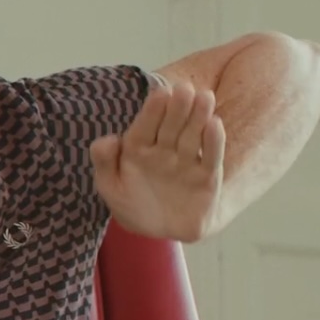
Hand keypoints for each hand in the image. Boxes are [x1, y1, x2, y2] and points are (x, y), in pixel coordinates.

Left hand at [90, 79, 226, 241]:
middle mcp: (164, 151)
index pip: (145, 127)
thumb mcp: (110, 186)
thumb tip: (106, 140)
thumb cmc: (131, 204)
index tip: (160, 93)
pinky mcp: (206, 177)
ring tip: (205, 97)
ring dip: (198, 117)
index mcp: (137, 148)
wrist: (160, 230)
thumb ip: (104, 162)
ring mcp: (186, 162)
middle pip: (171, 126)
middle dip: (177, 108)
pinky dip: (213, 142)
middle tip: (185, 88)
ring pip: (192, 136)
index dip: (152, 111)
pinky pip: (210, 158)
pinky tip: (215, 124)